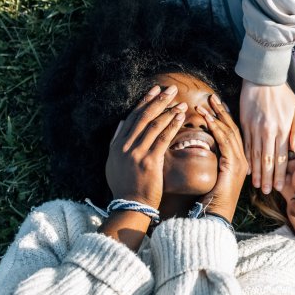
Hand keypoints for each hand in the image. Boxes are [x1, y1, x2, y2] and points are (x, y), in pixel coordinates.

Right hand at [106, 85, 186, 209]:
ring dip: (169, 111)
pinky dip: (172, 125)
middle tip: (171, 89)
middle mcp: (125, 146)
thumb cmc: (125, 186)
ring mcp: (137, 153)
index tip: (155, 90)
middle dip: (158, 100)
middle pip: (144, 117)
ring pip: (154, 125)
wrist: (131, 205)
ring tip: (181, 102)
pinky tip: (180, 117)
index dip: (144, 102)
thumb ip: (117, 141)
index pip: (132, 117)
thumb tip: (122, 122)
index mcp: (117, 145)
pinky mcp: (150, 161)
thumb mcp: (113, 163)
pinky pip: (163, 138)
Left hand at [196, 94, 247, 222]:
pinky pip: (225, 142)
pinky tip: (207, 119)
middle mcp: (243, 160)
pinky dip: (215, 129)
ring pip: (229, 132)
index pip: (233, 134)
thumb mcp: (212, 177)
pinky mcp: (233, 165)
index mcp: (239, 162)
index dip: (224, 118)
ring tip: (205, 104)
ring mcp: (240, 162)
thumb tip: (200, 149)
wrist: (214, 217)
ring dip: (216, 117)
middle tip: (212, 97)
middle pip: (233, 129)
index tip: (215, 105)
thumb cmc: (210, 201)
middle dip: (222, 112)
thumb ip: (211, 162)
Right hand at [240, 80, 294, 193]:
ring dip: (256, 172)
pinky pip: (245, 145)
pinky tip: (247, 169)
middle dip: (267, 178)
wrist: (262, 78)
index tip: (279, 186)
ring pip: (255, 155)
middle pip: (267, 160)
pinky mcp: (244, 124)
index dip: (279, 174)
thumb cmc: (283, 94)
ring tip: (256, 185)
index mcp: (281, 129)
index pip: (281, 157)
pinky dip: (246, 158)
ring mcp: (254, 128)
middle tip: (266, 191)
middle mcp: (267, 131)